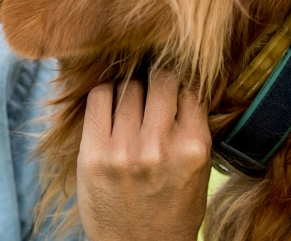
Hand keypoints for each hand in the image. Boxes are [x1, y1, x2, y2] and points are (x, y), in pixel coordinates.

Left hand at [77, 69, 211, 240]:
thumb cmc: (171, 209)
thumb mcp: (197, 172)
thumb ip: (191, 129)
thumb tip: (181, 82)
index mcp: (193, 148)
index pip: (188, 88)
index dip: (179, 86)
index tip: (171, 89)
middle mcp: (160, 146)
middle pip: (158, 81)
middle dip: (155, 83)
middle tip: (149, 95)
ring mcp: (124, 149)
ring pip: (128, 86)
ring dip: (129, 89)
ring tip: (129, 104)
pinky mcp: (93, 152)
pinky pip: (98, 97)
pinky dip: (104, 93)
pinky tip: (109, 105)